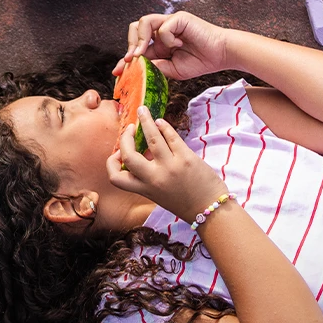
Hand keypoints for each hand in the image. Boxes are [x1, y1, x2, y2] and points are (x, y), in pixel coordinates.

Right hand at [107, 110, 227, 221]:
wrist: (209, 210)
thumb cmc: (185, 203)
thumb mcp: (159, 195)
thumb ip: (148, 177)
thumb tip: (145, 152)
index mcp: (144, 190)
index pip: (116, 178)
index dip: (112, 163)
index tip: (118, 153)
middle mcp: (154, 179)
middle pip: (128, 155)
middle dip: (125, 138)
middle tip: (129, 128)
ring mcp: (170, 168)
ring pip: (152, 137)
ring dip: (145, 121)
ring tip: (143, 111)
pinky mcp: (186, 159)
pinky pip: (171, 136)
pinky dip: (164, 126)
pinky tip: (161, 122)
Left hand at [112, 11, 229, 80]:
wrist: (219, 56)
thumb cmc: (198, 62)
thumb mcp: (170, 70)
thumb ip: (153, 67)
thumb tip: (132, 68)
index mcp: (158, 44)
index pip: (135, 47)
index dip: (124, 59)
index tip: (117, 72)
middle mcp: (161, 31)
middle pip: (134, 28)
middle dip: (129, 45)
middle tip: (131, 60)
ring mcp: (170, 23)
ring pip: (144, 21)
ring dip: (140, 40)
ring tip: (142, 53)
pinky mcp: (180, 18)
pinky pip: (163, 27)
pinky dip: (167, 39)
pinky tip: (178, 46)